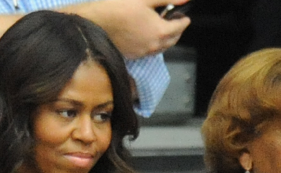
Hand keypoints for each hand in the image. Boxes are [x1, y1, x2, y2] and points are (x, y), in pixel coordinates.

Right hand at [69, 0, 190, 58]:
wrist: (96, 22)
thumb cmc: (120, 7)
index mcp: (161, 31)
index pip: (180, 27)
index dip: (184, 19)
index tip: (183, 15)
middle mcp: (155, 45)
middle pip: (173, 40)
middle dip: (177, 30)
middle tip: (174, 20)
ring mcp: (143, 52)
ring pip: (162, 47)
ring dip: (166, 38)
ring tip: (161, 27)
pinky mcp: (133, 55)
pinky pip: (149, 51)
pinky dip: (154, 43)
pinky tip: (147, 34)